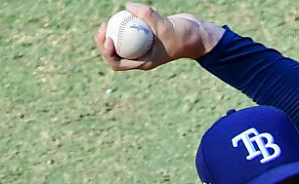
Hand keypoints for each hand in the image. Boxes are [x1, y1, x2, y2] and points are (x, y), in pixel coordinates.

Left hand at [94, 2, 224, 70]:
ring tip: (108, 20)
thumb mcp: (165, 26)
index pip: (117, 63)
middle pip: (114, 53)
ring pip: (120, 41)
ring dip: (112, 32)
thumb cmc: (183, 35)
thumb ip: (147, 15)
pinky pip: (131, 29)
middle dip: (104, 42)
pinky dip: (128, 21)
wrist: (196, 33)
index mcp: (142, 62)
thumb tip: (128, 6)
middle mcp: (140, 56)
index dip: (107, 53)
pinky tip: (129, 10)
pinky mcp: (145, 35)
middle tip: (103, 27)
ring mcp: (142, 46)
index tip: (107, 38)